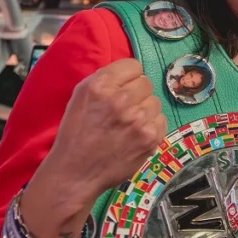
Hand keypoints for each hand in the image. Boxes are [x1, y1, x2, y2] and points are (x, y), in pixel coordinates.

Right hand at [39, 59, 166, 207]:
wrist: (76, 172)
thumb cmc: (76, 133)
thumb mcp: (81, 96)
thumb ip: (106, 79)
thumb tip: (131, 71)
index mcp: (100, 86)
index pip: (133, 65)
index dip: (127, 77)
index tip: (121, 88)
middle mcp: (120, 100)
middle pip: (146, 83)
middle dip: (136, 94)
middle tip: (123, 109)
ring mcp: (138, 120)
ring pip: (155, 101)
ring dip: (144, 110)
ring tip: (128, 124)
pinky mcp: (150, 137)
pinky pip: (161, 120)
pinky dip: (151, 126)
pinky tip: (135, 135)